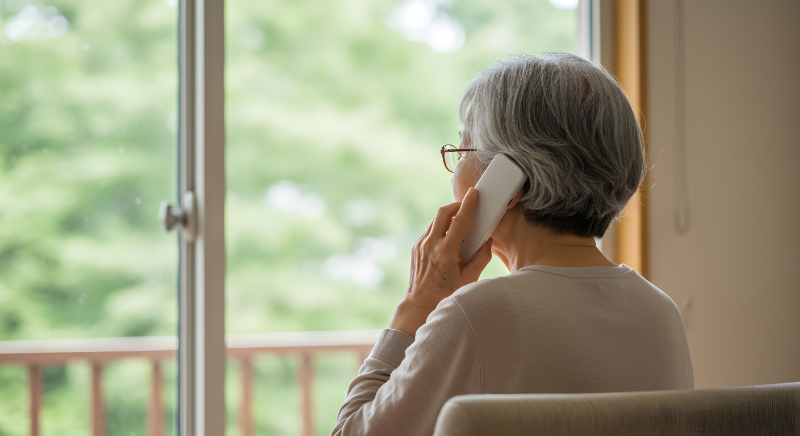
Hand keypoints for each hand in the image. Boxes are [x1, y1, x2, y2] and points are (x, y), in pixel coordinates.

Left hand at [389, 188, 493, 336]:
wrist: (420, 305)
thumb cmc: (446, 294)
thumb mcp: (469, 279)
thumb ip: (481, 258)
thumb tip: (488, 241)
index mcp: (446, 251)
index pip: (459, 220)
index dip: (468, 204)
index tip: (474, 193)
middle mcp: (431, 245)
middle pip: (443, 213)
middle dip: (456, 205)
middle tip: (466, 206)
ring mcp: (421, 245)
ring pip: (435, 221)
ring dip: (447, 217)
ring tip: (459, 223)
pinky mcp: (416, 248)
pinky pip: (429, 231)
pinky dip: (440, 228)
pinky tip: (448, 237)